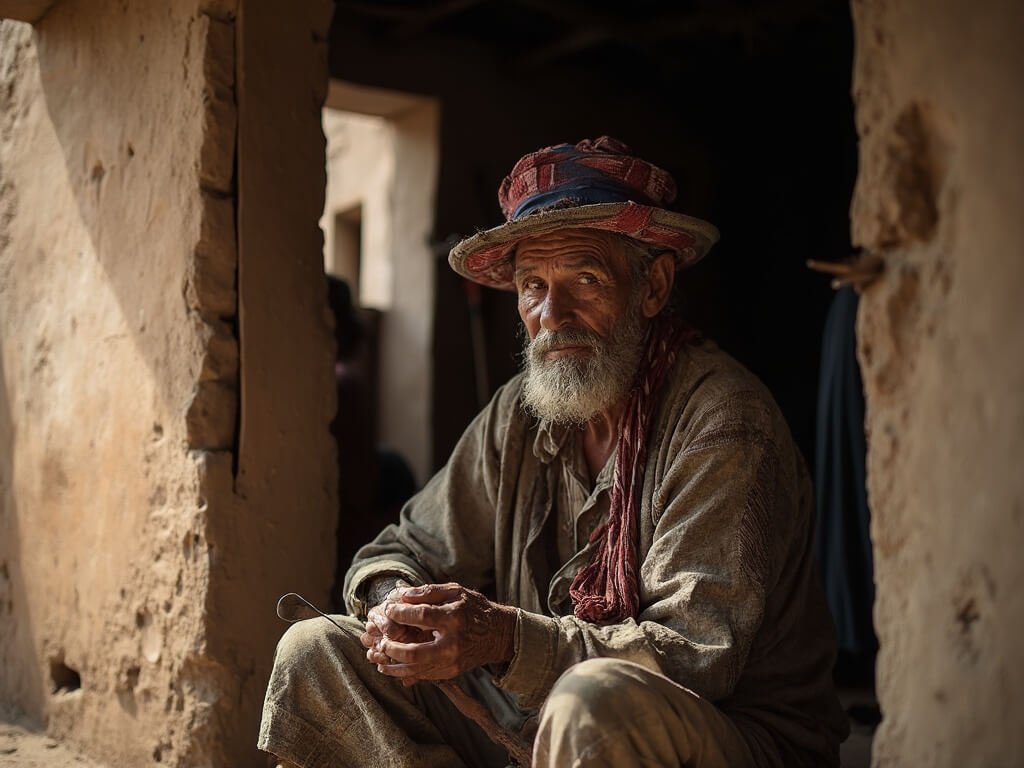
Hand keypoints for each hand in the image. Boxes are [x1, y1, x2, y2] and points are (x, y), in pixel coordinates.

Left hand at [370, 583, 516, 684]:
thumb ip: (428, 591)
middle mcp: (453, 643)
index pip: (420, 616)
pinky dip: (405, 672)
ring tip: (380, 657)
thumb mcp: (455, 591)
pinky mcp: (451, 672)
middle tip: (381, 641)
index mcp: (454, 618)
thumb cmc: (474, 608)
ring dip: (394, 666)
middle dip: (391, 647)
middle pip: (413, 652)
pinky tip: (393, 667)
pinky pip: (423, 675)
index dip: (400, 613)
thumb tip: (401, 595)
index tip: (388, 609)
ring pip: (415, 669)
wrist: (498, 634)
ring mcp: (452, 661)